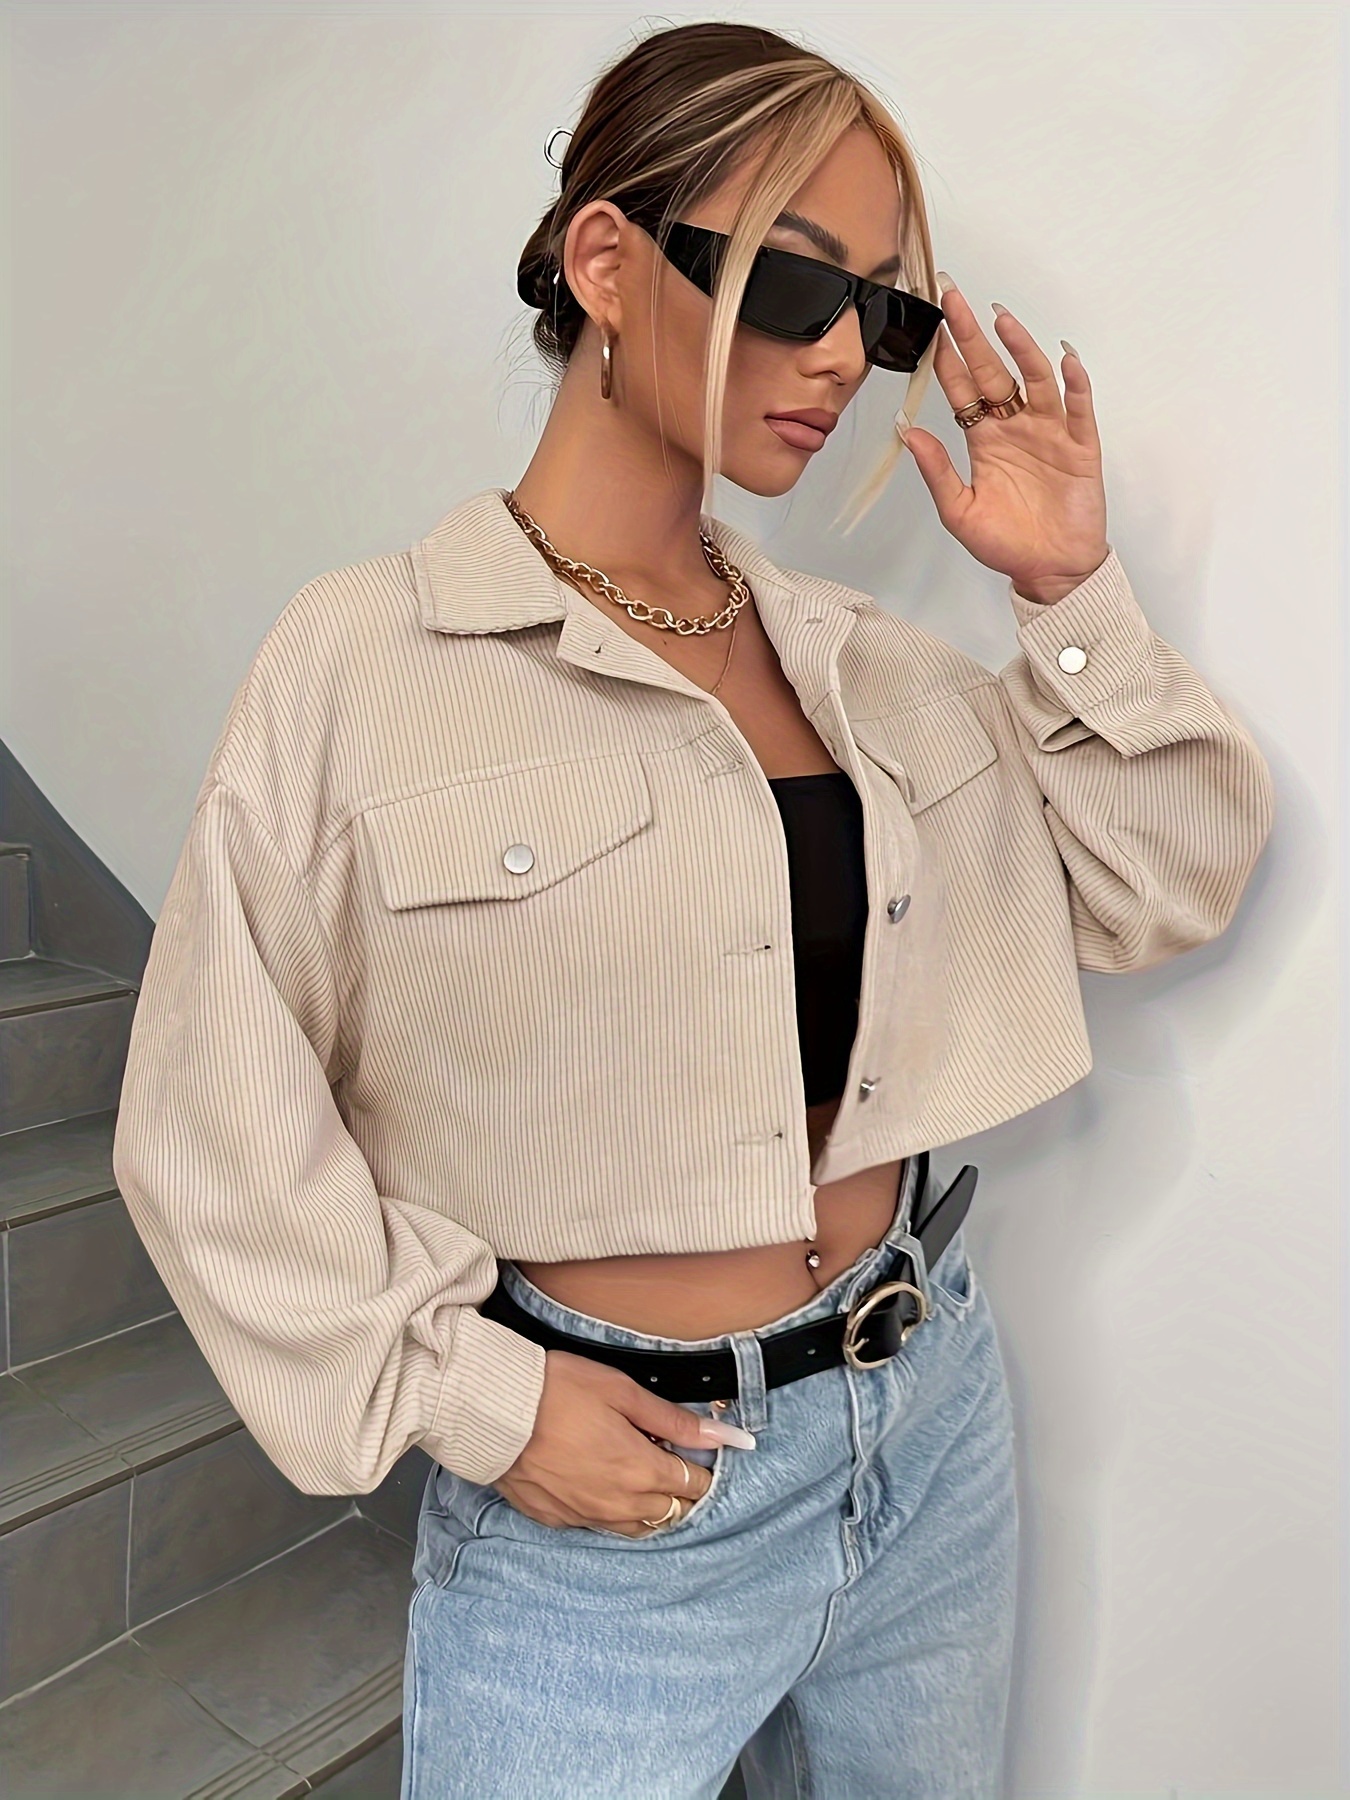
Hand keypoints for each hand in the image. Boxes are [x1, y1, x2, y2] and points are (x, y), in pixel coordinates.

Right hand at [494, 1349, 752, 1536]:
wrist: (494, 1412)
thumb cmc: (558, 1391)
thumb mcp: (623, 1392)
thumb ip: (674, 1420)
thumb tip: (726, 1437)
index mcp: (641, 1471)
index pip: (694, 1486)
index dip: (705, 1470)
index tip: (704, 1454)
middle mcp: (618, 1504)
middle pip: (671, 1513)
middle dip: (683, 1492)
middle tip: (678, 1464)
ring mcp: (586, 1517)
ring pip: (638, 1528)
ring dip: (652, 1508)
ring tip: (647, 1479)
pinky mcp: (558, 1520)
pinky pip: (599, 1526)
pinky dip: (613, 1512)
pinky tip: (605, 1487)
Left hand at [899, 275, 1109, 604]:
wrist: (1050, 570)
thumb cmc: (1006, 544)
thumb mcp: (960, 512)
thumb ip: (937, 472)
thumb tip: (908, 432)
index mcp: (984, 440)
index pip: (961, 389)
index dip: (947, 356)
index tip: (931, 324)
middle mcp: (1014, 427)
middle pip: (993, 371)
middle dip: (974, 335)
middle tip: (955, 299)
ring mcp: (1049, 432)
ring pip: (1034, 379)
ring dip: (1020, 348)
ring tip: (1001, 319)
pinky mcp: (1080, 447)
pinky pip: (1078, 408)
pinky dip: (1075, 384)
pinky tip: (1065, 360)